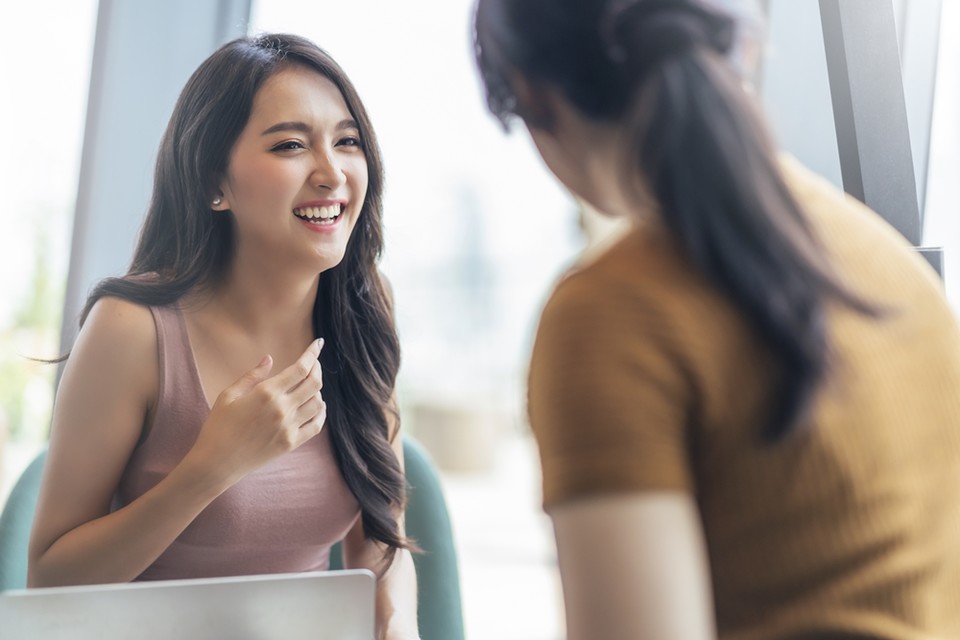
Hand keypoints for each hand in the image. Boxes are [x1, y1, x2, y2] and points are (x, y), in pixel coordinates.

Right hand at [183, 339, 326, 486]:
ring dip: (318, 391)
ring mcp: (288, 428)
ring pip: (318, 403)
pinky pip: (316, 425)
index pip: (300, 368)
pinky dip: (321, 413)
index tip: (318, 344)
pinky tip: (316, 406)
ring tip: (309, 386)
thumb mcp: (229, 395)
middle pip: (314, 383)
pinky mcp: (291, 444)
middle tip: (313, 363)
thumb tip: (269, 358)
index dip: (312, 353)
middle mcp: (282, 409)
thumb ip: (252, 376)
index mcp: (266, 393)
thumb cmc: (218, 426)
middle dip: (317, 369)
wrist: (216, 462)